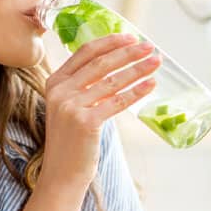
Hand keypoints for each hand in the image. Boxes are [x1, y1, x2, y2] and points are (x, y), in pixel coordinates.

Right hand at [40, 33, 159, 188]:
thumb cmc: (72, 140)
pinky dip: (137, 91)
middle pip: (101, 63)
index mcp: (54, 82)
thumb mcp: (70, 107)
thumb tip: (117, 65)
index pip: (84, 52)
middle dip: (128, 52)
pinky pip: (117, 101)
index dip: (109, 42)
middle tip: (150, 46)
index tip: (130, 36)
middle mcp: (60, 91)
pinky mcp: (86, 122)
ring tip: (156, 62)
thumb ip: (84, 86)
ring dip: (138, 69)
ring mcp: (71, 106)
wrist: (62, 174)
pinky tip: (151, 84)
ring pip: (112, 80)